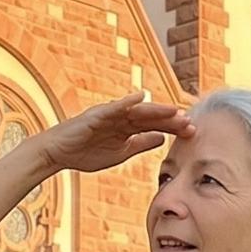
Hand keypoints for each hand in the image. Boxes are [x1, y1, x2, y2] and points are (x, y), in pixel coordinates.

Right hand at [34, 93, 192, 174]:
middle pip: (151, 117)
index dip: (173, 129)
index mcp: (128, 128)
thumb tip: (162, 138)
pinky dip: (127, 102)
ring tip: (175, 111)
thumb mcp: (120, 153)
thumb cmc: (85, 153)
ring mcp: (110, 115)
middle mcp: (122, 118)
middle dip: (171, 120)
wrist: (57, 153)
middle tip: (191, 123)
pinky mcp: (96, 115)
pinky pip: (114, 107)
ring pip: (137, 111)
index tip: (193, 132)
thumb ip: (140, 144)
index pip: (155, 127)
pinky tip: (140, 98)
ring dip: (156, 111)